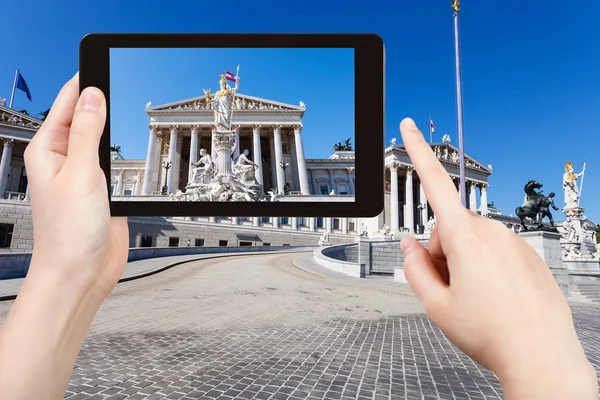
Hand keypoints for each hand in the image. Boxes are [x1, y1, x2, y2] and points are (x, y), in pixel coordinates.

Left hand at [0, 74, 128, 397]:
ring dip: (119, 130)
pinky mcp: (104, 190)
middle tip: (129, 84)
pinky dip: (128, 154)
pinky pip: (117, 162)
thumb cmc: (68, 233)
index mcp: (48, 151)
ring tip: (135, 112)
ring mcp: (86, 174)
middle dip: (106, 102)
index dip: (84, 82)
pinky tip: (138, 148)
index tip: (103, 63)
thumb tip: (92, 94)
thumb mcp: (79, 174)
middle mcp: (65, 159)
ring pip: (105, 140)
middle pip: (86, 118)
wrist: (82, 273)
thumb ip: (86, 132)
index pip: (65, 103)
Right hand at [398, 118, 596, 398]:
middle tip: (449, 289)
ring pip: (473, 241)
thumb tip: (410, 245)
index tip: (409, 126)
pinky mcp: (528, 253)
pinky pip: (496, 250)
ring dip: (464, 262)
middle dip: (442, 253)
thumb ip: (414, 268)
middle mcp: (492, 231)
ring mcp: (513, 241)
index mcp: (465, 238)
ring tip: (475, 298)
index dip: (418, 152)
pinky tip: (495, 297)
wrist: (540, 354)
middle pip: (448, 229)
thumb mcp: (435, 305)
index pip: (434, 184)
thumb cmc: (490, 332)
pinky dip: (487, 268)